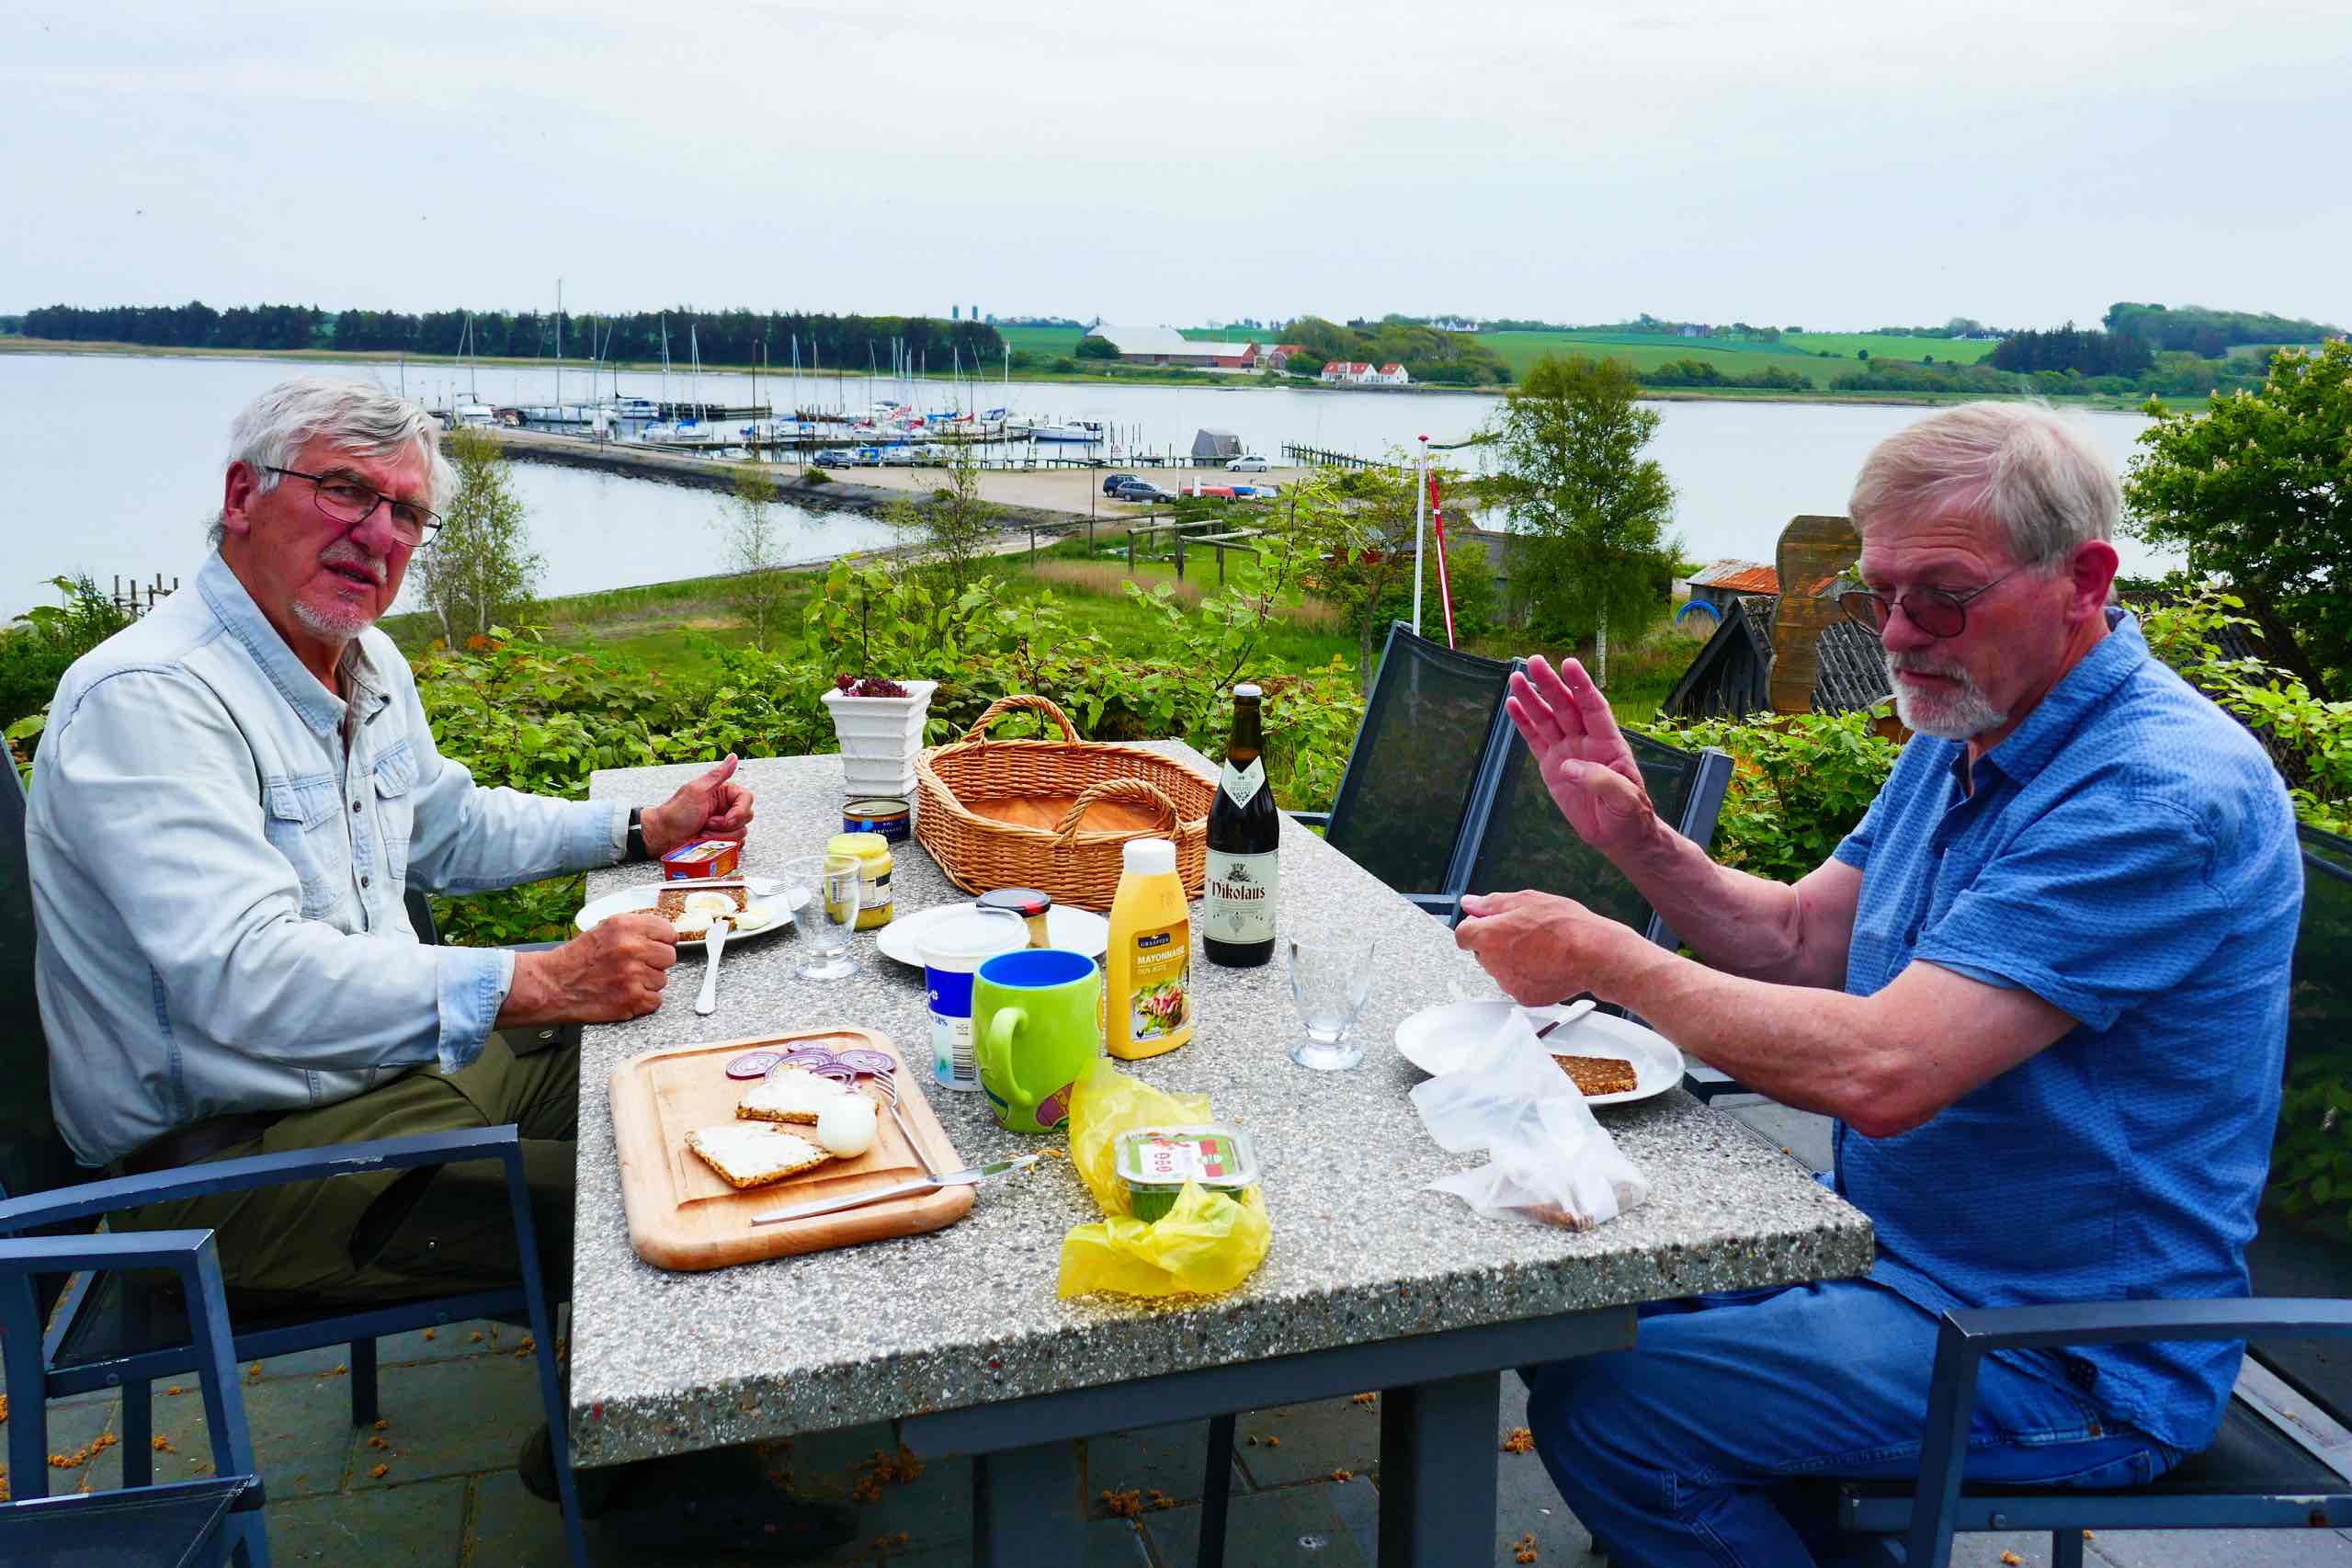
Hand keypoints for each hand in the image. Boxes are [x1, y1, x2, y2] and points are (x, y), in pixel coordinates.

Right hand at [500, 913, 678, 1025]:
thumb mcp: (604, 929)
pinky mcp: (632, 1000)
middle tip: (636, 966)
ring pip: (662, 980)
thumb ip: (634, 929)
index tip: (656, 946)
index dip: (662, 941)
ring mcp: (633, 976)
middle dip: (655, 962)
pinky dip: (644, 1001)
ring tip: (625, 981)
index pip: (667, 931)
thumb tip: (663, 934)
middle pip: (669, 956)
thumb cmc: (576, 959)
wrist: (553, 985)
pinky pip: (656, 1000)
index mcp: (625, 927)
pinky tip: (626, 994)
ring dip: (647, 983)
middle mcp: (631, 949)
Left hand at [640, 754, 754, 859]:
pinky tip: (707, 842)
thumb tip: (733, 757)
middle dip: (726, 826)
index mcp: (723, 793)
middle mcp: (726, 809)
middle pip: (746, 818)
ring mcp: (725, 827)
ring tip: (703, 832)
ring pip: (740, 834)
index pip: (747, 799)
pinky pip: (735, 847)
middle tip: (707, 823)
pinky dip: (721, 847)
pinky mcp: (722, 842)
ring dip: (719, 837)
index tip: (725, 818)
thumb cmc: (675, 813)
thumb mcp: (697, 790)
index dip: (739, 811)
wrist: (663, 836)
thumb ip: (717, 775)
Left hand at [1454, 889, 1633, 1008]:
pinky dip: (1527, 976)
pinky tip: (1546, 964)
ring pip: (1500, 969)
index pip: (1463, 934)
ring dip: (1511, 959)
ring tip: (1541, 948)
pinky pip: (1517, 984)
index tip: (1492, 922)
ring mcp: (1508, 983)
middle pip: (1481, 952)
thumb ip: (1491, 903)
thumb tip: (1469, 902)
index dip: (1477, 926)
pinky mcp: (1524, 997)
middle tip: (1525, 932)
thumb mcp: (1527, 900)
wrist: (1594, 954)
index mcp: (1488, 936)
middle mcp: (1493, 963)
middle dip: (1496, 942)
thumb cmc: (1565, 925)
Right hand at [1505, 657, 1656, 856]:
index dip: (1582, 686)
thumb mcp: (1625, 800)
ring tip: (1515, 677)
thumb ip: (1601, 780)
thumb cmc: (1629, 815)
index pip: (1594, 707)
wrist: (1617, 834)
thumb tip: (1568, 765)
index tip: (1569, 665)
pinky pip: (1535, 739)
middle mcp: (1586, 741)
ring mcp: (1567, 751)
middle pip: (1565, 706)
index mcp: (1608, 743)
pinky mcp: (1551, 765)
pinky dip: (1523, 722)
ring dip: (1532, 698)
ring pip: (1547, 718)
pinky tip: (1512, 704)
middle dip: (1550, 684)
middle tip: (1534, 661)